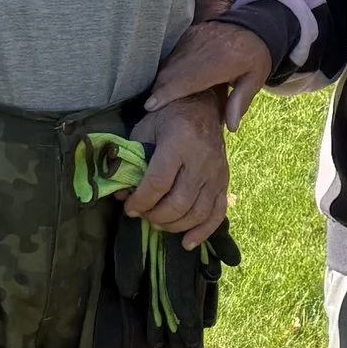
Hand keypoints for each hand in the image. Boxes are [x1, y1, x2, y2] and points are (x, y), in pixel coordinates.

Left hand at [127, 90, 230, 246]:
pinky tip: (187, 242)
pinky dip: (203, 232)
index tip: (129, 208)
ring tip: (157, 223)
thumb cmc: (167, 117)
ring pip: (197, 212)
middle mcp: (201, 160)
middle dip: (155, 216)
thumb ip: (131, 160)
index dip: (141, 201)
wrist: (202, 105)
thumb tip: (122, 193)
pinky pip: (217, 213)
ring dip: (174, 225)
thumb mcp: (144, 130)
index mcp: (179, 143)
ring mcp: (216, 172)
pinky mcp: (225, 181)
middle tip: (143, 215)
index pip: (158, 183)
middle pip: (178, 202)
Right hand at [143, 17, 273, 128]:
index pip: (190, 79)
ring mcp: (195, 38)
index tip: (152, 105)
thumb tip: (231, 128)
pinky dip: (165, 67)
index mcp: (222, 61)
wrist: (253, 25)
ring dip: (160, 79)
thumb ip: (240, 102)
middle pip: (173, 71)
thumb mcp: (255, 80)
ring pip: (170, 61)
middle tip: (148, 106)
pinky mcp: (189, 33)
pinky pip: (173, 52)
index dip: (169, 92)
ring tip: (152, 97)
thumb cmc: (254, 58)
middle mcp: (204, 48)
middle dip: (158, 89)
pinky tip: (161, 81)